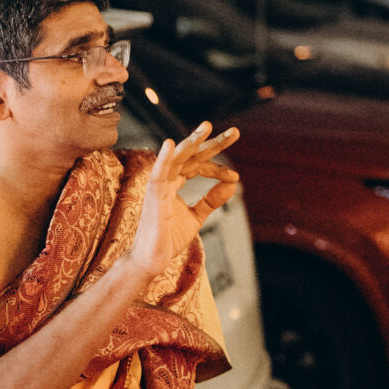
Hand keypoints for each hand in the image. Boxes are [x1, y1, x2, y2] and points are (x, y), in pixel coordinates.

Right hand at [128, 122, 240, 286]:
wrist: (152, 261)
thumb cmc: (169, 238)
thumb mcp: (196, 216)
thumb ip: (212, 200)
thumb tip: (233, 184)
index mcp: (175, 182)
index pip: (199, 165)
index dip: (218, 169)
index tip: (235, 176)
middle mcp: (167, 180)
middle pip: (192, 155)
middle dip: (213, 143)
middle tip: (235, 132)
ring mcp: (159, 186)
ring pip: (177, 158)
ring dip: (192, 142)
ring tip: (207, 127)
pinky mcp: (153, 196)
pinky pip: (157, 175)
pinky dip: (163, 160)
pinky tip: (170, 144)